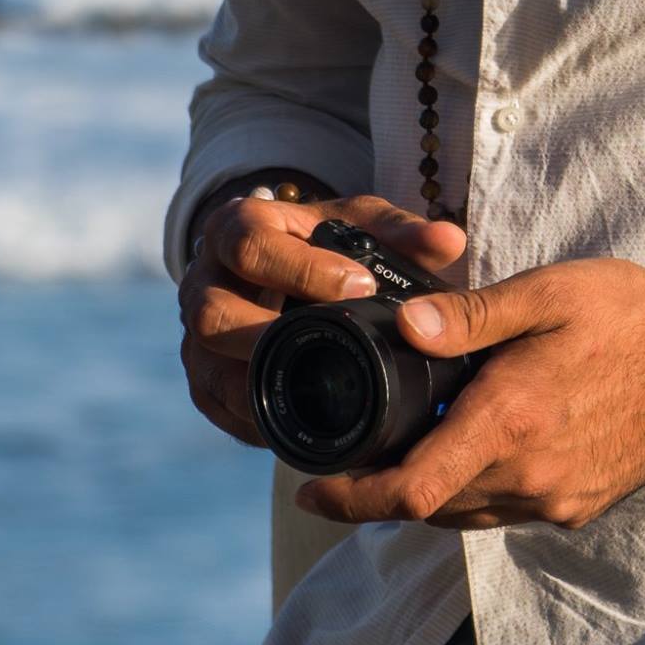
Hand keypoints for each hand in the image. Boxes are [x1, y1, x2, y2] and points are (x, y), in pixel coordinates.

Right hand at [177, 193, 467, 446]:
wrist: (279, 266)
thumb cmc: (323, 240)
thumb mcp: (359, 222)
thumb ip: (403, 231)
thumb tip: (450, 241)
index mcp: (235, 228)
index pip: (251, 244)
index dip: (302, 268)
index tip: (361, 285)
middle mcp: (202, 282)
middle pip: (210, 313)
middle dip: (268, 332)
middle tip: (332, 341)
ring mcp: (195, 338)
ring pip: (208, 369)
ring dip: (261, 385)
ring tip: (321, 391)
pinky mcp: (204, 383)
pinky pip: (220, 408)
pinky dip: (258, 418)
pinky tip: (302, 421)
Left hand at [293, 256, 644, 530]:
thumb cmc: (627, 313)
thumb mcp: (548, 292)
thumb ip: (472, 315)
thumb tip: (404, 326)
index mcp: (510, 420)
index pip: (409, 490)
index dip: (351, 499)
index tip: (312, 489)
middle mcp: (529, 476)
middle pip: (428, 507)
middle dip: (383, 487)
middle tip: (358, 450)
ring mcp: (556, 499)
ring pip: (465, 513)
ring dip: (431, 487)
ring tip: (416, 439)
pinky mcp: (578, 506)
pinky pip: (505, 511)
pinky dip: (476, 488)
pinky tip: (481, 442)